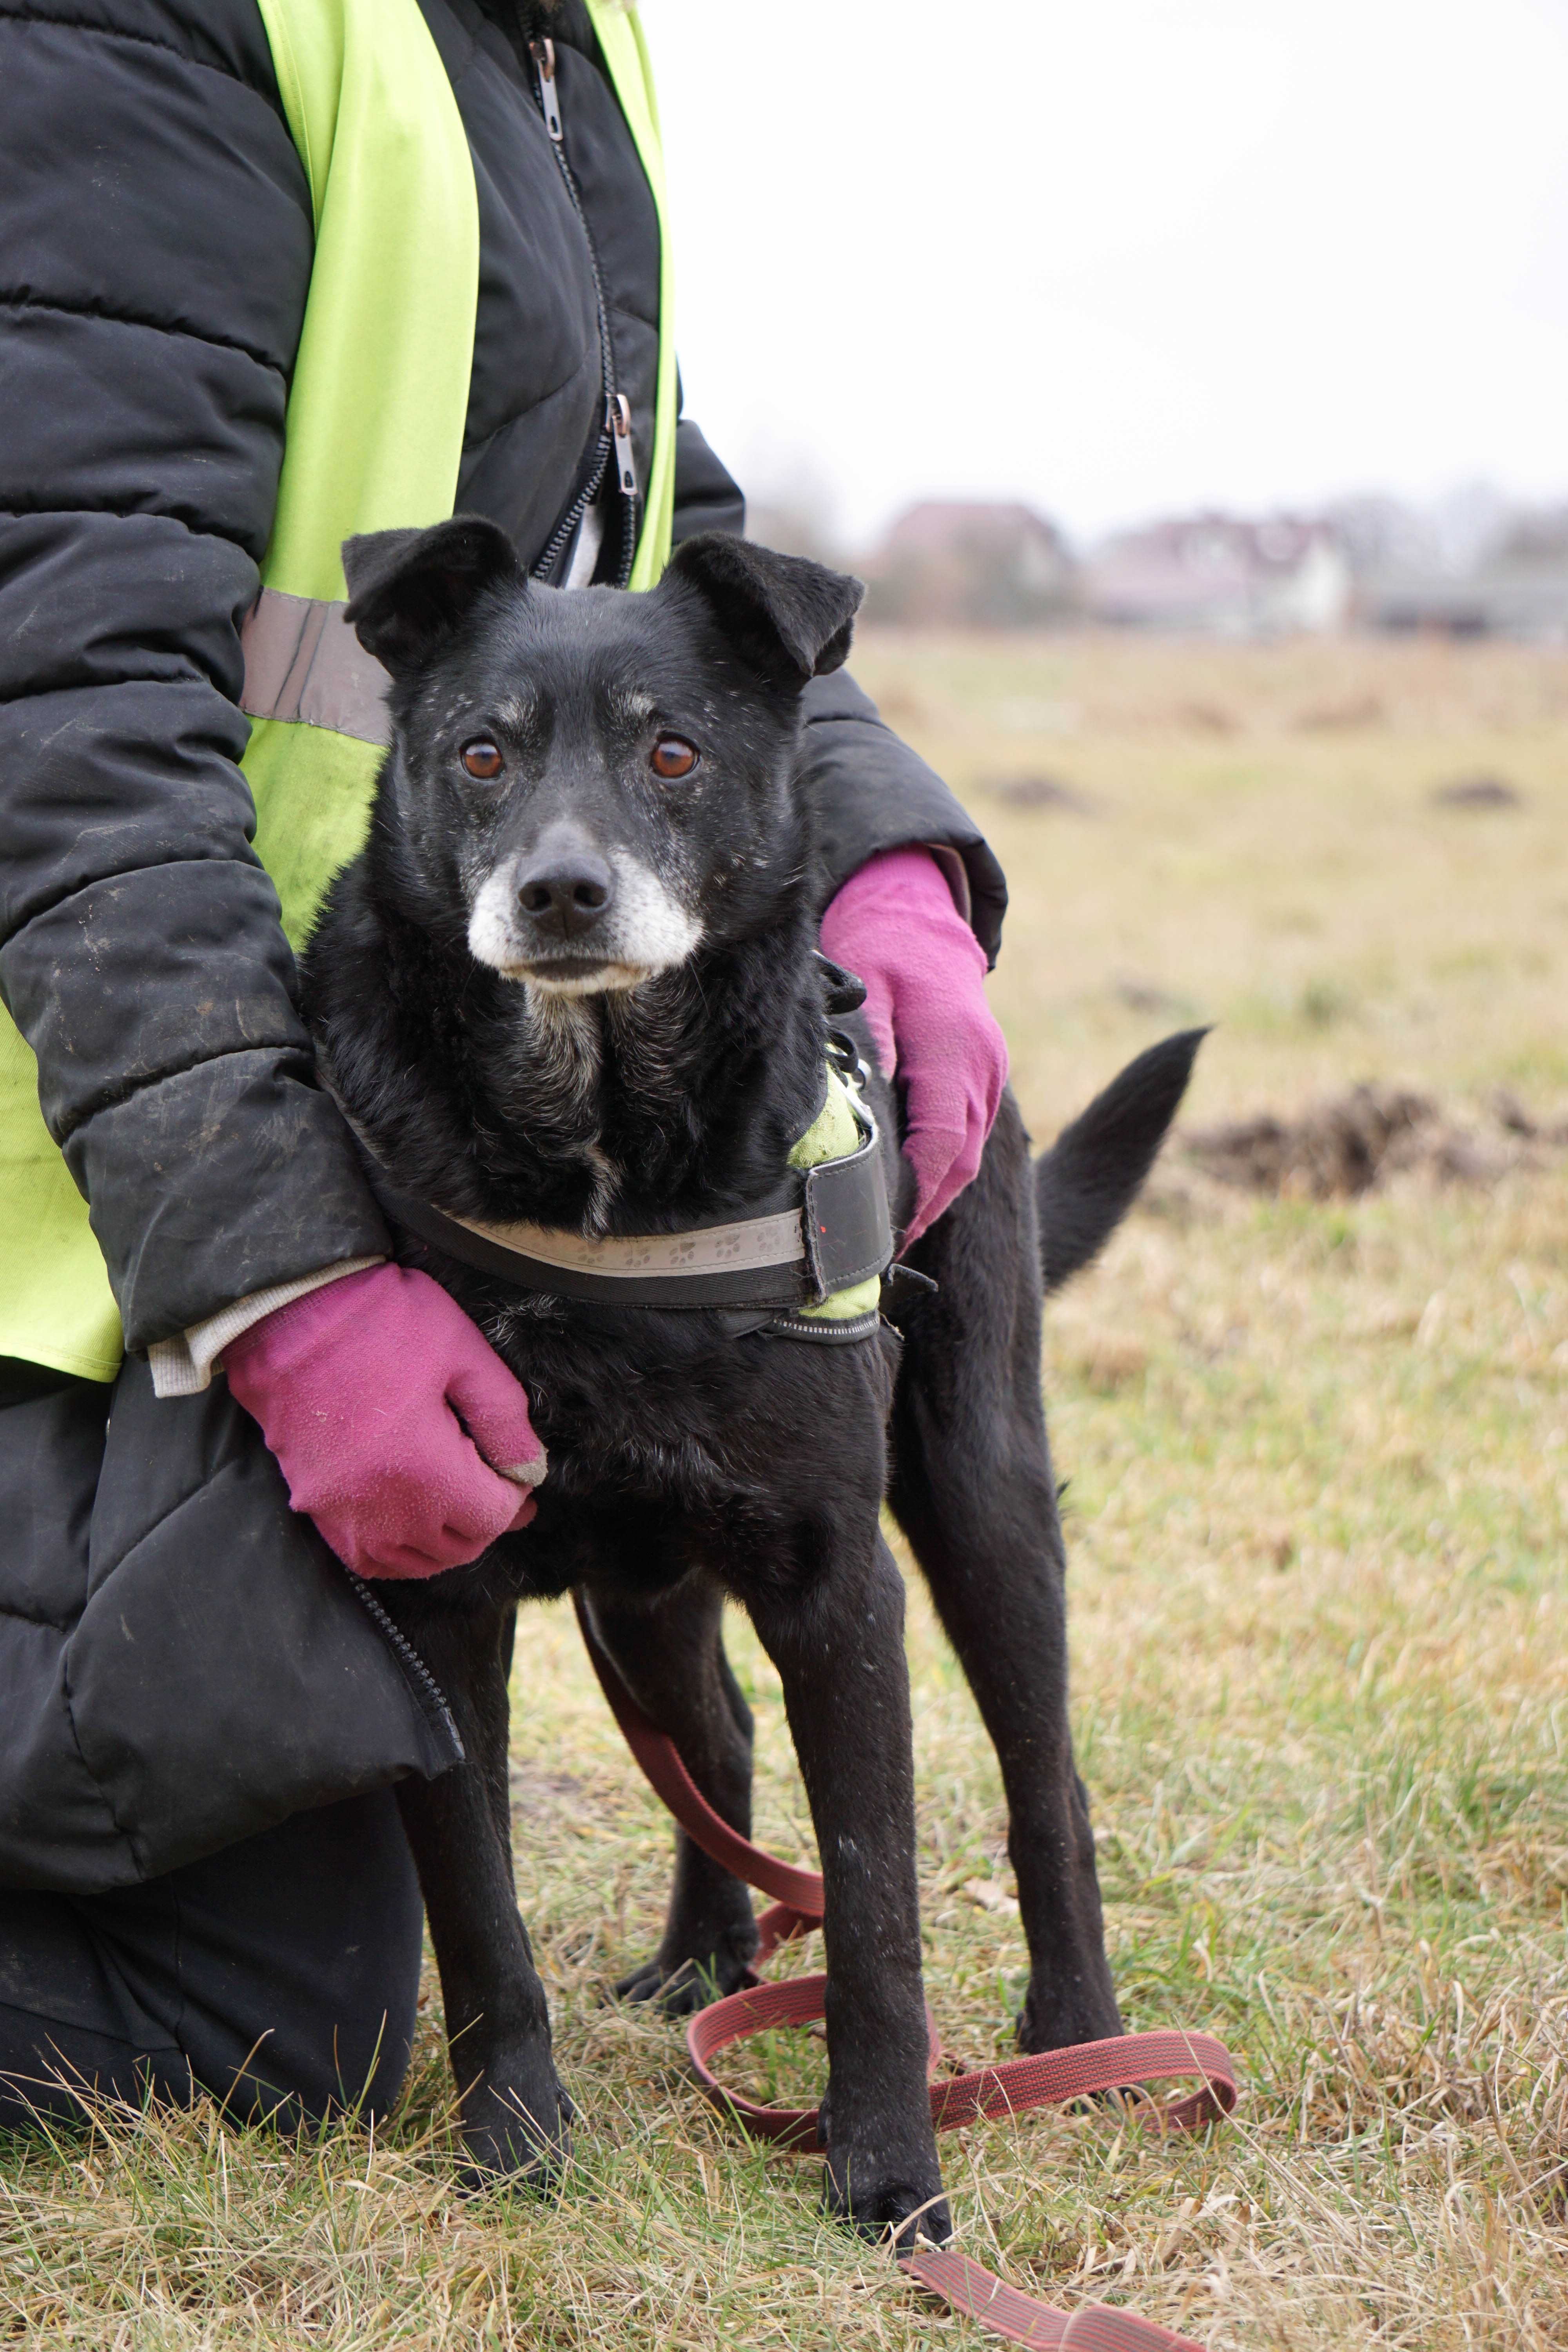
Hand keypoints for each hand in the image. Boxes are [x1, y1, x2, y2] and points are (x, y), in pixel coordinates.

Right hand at [223, 1263, 545, 1579]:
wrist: (287, 1312)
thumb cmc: (377, 1321)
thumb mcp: (461, 1352)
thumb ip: (503, 1417)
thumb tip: (528, 1467)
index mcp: (425, 1469)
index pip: (492, 1517)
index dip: (516, 1497)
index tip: (518, 1472)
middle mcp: (382, 1507)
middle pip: (457, 1548)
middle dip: (487, 1521)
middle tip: (498, 1488)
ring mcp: (341, 1512)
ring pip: (412, 1563)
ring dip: (444, 1543)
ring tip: (459, 1505)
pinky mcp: (313, 1504)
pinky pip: (364, 1558)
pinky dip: (395, 1551)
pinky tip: (410, 1520)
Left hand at [820, 847, 1008, 1249]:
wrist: (920, 918)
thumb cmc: (882, 949)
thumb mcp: (865, 984)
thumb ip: (869, 1043)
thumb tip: (865, 1104)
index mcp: (953, 1050)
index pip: (939, 1144)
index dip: (913, 1196)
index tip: (880, 1233)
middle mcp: (982, 1068)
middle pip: (959, 1163)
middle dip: (923, 1211)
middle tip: (877, 1252)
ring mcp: (990, 1074)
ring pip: (968, 1156)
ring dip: (935, 1197)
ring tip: (889, 1236)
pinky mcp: (986, 1076)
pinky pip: (969, 1137)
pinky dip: (943, 1170)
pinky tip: (909, 1193)